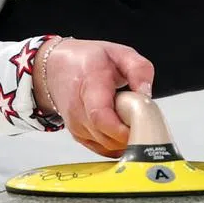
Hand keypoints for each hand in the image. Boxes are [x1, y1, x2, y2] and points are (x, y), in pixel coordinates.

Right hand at [34, 38, 154, 156]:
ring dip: (125, 139)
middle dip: (130, 134)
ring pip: (106, 146)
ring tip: (131, 118)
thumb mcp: (120, 53)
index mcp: (90, 83)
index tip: (140, 126)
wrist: (57, 68)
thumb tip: (146, 95)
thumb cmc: (89, 61)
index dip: (121, 129)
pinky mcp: (78, 136)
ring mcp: (76, 125)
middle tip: (143, 120)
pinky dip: (117, 144)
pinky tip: (123, 128)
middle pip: (106, 136)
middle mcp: (78, 109)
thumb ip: (139, 70)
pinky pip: (103, 149)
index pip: (100, 116)